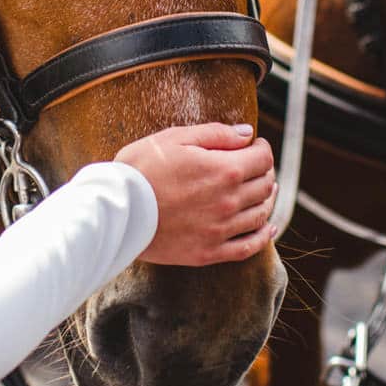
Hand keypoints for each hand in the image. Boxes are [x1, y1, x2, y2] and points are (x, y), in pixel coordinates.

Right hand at [114, 123, 277, 266]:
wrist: (117, 211)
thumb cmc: (141, 169)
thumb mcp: (175, 138)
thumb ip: (216, 134)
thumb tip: (247, 134)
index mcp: (224, 170)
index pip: (262, 158)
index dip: (262, 148)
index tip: (255, 144)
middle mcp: (229, 201)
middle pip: (264, 185)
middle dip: (265, 171)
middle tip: (256, 166)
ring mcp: (220, 230)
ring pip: (260, 214)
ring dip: (267, 200)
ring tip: (263, 191)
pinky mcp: (209, 252)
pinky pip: (248, 247)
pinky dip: (263, 237)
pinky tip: (268, 228)